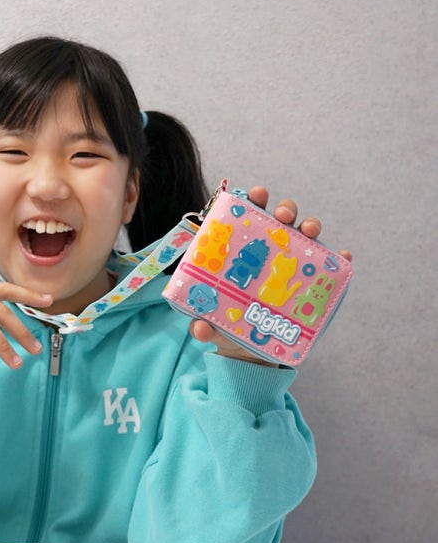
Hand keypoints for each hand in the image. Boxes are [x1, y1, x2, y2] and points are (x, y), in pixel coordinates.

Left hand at [190, 186, 352, 363]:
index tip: (257, 194)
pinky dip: (336, 257)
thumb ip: (202, 325)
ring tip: (310, 231)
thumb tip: (200, 329)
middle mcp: (269, 250)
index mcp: (241, 249)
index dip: (253, 200)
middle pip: (280, 220)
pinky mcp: (309, 280)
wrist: (250, 347)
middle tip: (283, 217)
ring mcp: (291, 263)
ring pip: (304, 235)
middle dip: (285, 210)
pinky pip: (328, 265)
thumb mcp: (211, 323)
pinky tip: (342, 255)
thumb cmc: (226, 321)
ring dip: (309, 226)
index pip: (248, 217)